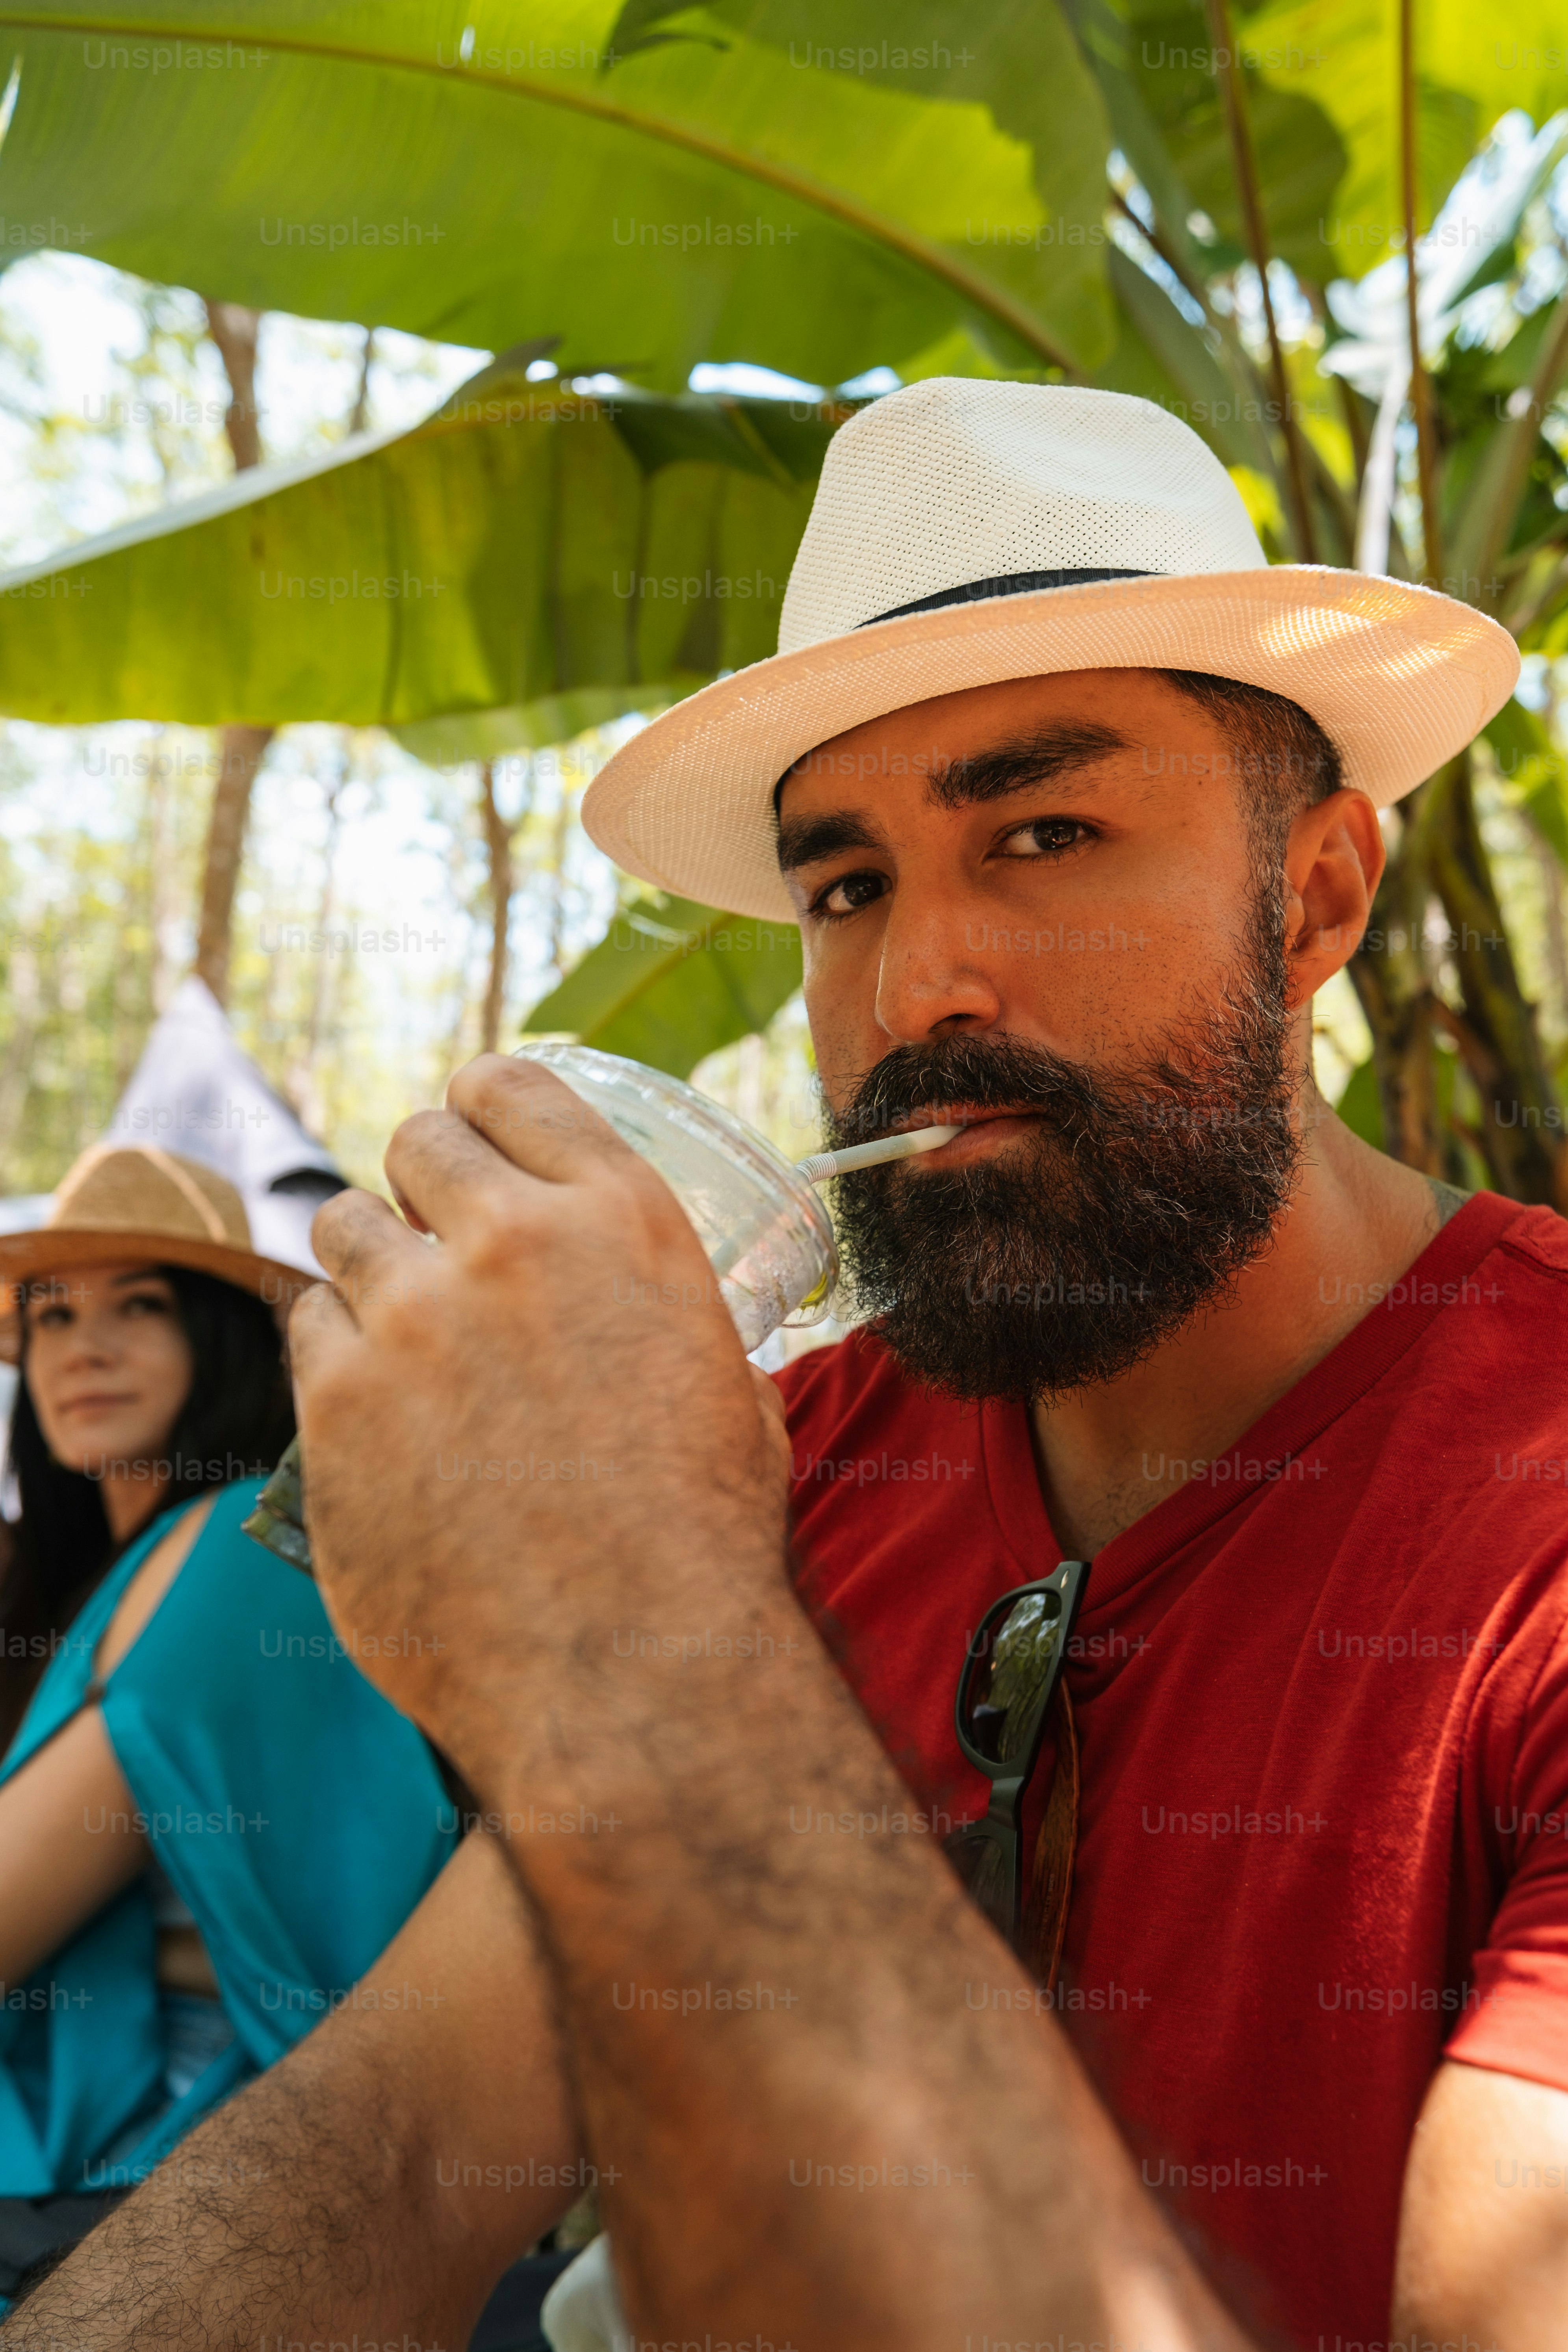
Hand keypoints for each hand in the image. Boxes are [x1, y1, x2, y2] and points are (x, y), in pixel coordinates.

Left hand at [288, 1055, 791, 1789]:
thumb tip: (637, 1311)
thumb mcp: (724, 1384)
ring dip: (369, 1265)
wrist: (630, 1673)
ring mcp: (411, 1323)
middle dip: (421, 1183)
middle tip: (436, 1241)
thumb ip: (659, 1315)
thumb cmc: (700, 1542)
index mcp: (621, 1221)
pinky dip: (335, 1356)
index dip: (478, 1101)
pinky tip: (376, 1409)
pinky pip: (308, 1331)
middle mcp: (511, 1244)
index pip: (509, 1084)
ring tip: (401, 1330)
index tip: (469, 1132)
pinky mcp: (336, 1408)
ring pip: (343, 1228)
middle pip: (414, 1141)